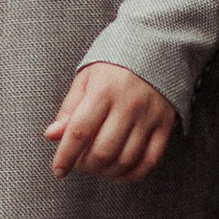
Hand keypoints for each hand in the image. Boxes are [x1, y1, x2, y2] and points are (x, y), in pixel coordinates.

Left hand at [44, 62, 176, 180]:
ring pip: (126, 159)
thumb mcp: (87, 77)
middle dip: (86, 166)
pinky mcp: (166, 125)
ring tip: (97, 167)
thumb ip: (69, 108)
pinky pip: (150, 160)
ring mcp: (149, 117)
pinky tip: (119, 174)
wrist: (159, 45)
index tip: (58, 170)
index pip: (80, 132)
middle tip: (79, 164)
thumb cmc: (116, 61)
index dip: (66, 156)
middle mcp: (128, 105)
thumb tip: (52, 136)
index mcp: (103, 91)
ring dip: (107, 172)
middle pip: (103, 151)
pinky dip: (132, 174)